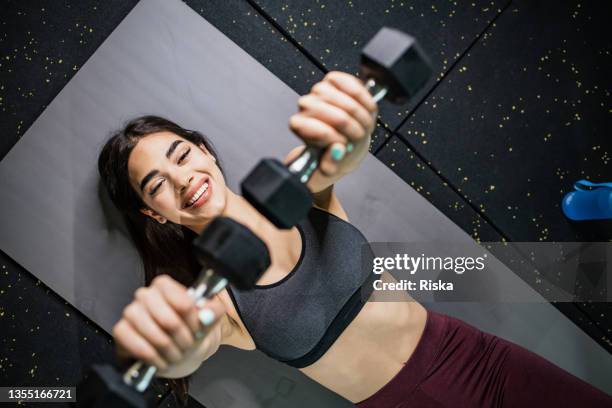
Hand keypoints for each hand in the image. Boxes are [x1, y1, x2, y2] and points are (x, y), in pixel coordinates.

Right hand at [112, 275, 226, 374]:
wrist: (174, 351)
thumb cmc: (188, 331)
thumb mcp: (205, 319)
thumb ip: (213, 311)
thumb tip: (210, 312)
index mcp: (164, 285)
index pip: (184, 302)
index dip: (194, 321)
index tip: (198, 330)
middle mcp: (144, 294)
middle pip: (169, 321)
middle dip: (183, 339)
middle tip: (187, 346)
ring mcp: (130, 312)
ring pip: (155, 335)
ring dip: (170, 351)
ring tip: (175, 354)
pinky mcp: (121, 331)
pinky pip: (138, 346)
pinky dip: (153, 357)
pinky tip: (160, 360)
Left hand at [289, 71, 377, 176]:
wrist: (345, 141)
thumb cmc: (334, 154)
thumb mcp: (331, 168)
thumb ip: (331, 163)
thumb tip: (338, 151)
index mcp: (299, 126)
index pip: (313, 128)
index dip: (332, 137)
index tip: (343, 146)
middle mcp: (305, 106)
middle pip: (331, 113)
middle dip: (351, 128)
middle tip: (359, 137)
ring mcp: (319, 91)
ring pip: (342, 98)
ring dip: (359, 114)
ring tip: (366, 125)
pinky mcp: (334, 80)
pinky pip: (349, 82)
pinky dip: (362, 96)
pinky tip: (368, 107)